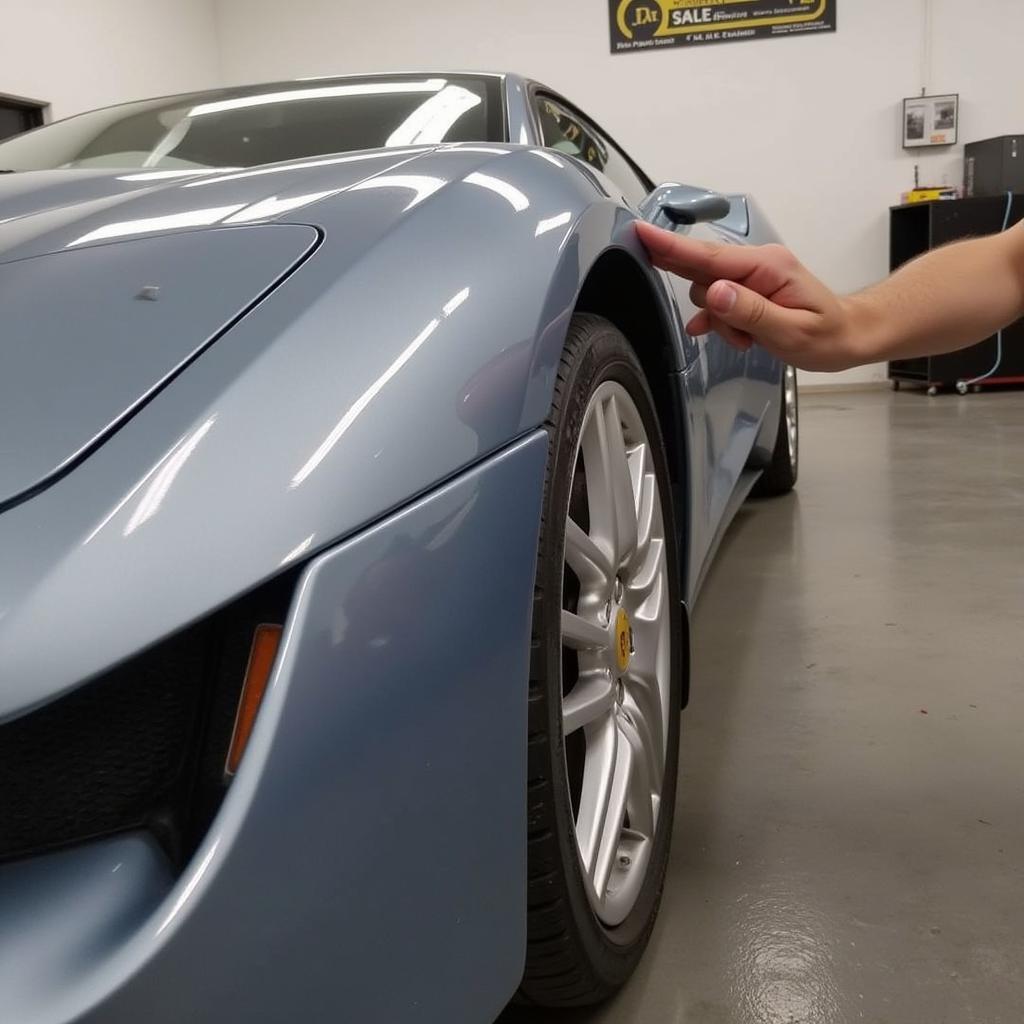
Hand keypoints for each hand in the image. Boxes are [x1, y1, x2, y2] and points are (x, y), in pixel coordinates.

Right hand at [635, 221, 862, 371]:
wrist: (847, 336)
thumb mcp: (791, 331)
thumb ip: (750, 312)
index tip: (640, 232)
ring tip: (750, 338)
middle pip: (702, 271)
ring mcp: (751, 275)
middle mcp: (756, 264)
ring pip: (708, 292)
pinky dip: (720, 321)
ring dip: (720, 320)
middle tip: (731, 326)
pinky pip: (717, 301)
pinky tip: (734, 335)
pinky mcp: (748, 289)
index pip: (708, 256)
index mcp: (766, 266)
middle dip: (706, 303)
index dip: (670, 247)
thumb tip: (714, 293)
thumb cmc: (826, 335)